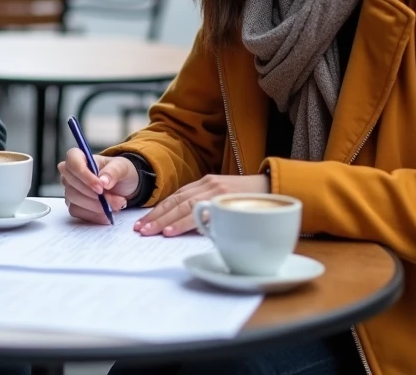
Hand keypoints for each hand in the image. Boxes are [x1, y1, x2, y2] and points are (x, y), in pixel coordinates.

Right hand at [56, 149, 139, 224]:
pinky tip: (107, 214)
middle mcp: (71, 174)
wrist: (124, 188)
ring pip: (75, 200)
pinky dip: (94, 216)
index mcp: (81, 157)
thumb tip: (103, 181)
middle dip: (95, 196)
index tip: (101, 187)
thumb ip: (113, 172)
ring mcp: (70, 190)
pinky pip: (78, 213)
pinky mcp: (74, 206)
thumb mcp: (122, 167)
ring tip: (116, 205)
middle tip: (116, 200)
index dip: (84, 175)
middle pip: (72, 184)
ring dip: (97, 207)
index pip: (72, 162)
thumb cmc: (120, 172)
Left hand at [135, 174, 269, 236]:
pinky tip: (172, 231)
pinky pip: (202, 213)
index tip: (141, 222)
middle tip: (139, 230)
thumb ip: (207, 207)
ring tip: (150, 232)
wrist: (276, 187)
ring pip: (185, 206)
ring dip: (165, 221)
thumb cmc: (250, 198)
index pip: (175, 197)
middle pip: (176, 202)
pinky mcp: (227, 200)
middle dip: (156, 217)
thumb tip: (183, 225)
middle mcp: (208, 185)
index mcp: (205, 183)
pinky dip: (185, 222)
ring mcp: (217, 192)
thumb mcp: (224, 198)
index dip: (157, 209)